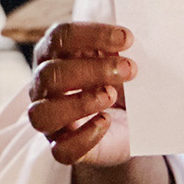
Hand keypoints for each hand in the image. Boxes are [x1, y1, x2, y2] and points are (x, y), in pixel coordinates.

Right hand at [28, 22, 135, 167]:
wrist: (130, 123)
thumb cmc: (120, 82)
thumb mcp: (122, 60)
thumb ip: (123, 47)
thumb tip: (141, 33)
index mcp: (56, 55)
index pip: (60, 37)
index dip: (92, 35)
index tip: (128, 38)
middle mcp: (44, 87)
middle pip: (50, 74)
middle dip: (93, 69)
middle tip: (131, 69)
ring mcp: (51, 120)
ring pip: (41, 114)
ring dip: (80, 103)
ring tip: (111, 96)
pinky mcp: (64, 148)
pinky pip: (61, 150)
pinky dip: (84, 137)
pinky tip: (106, 122)